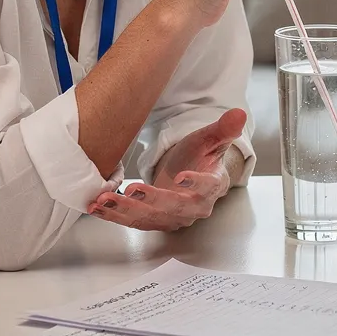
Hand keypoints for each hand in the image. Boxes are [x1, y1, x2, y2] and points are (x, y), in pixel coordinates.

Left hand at [85, 108, 245, 231]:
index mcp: (213, 186)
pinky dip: (113, 216)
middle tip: (132, 189)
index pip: (207, 187)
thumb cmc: (199, 156)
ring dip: (125, 211)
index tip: (182, 177)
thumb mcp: (210, 139)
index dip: (196, 184)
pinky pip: (133, 222)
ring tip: (104, 200)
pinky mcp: (153, 221)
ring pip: (149, 218)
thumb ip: (223, 129)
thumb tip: (239, 113)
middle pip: (174, 207)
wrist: (187, 174)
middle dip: (151, 201)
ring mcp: (172, 218)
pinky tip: (96, 207)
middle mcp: (194, 208)